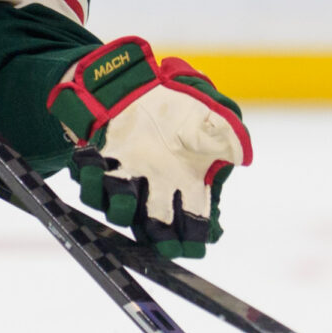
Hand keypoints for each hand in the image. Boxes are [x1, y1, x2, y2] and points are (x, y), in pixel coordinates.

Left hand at [49, 38, 251, 258]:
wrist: (142, 85)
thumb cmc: (181, 105)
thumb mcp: (214, 120)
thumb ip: (228, 139)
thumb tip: (242, 156)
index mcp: (185, 183)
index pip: (193, 219)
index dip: (194, 237)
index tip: (194, 247)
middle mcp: (155, 189)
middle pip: (156, 224)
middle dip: (160, 237)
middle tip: (164, 244)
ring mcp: (126, 181)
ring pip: (120, 208)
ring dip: (121, 207)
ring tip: (124, 197)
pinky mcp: (99, 167)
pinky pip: (90, 182)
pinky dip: (89, 179)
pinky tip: (92, 167)